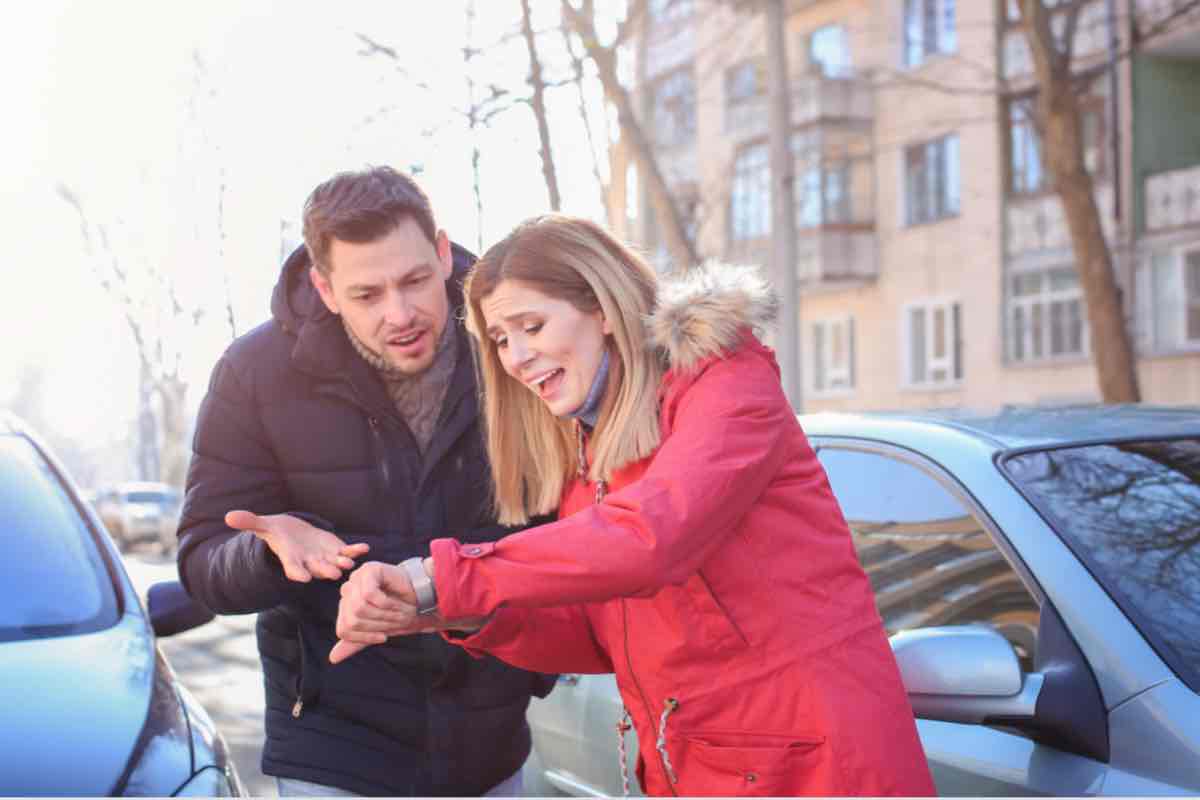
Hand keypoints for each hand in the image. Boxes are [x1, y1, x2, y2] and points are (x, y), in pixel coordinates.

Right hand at [225, 510, 368, 582]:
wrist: (293, 534)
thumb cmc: (277, 531)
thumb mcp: (263, 525)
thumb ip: (250, 522)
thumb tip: (228, 516)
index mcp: (291, 559)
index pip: (293, 569)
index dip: (297, 573)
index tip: (302, 578)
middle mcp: (309, 563)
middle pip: (317, 569)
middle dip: (325, 571)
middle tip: (334, 573)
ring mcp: (324, 558)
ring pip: (335, 563)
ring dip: (343, 563)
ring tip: (350, 561)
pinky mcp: (336, 550)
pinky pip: (348, 552)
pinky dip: (356, 551)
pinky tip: (364, 548)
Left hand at [330, 561, 425, 663]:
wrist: (420, 595)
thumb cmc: (398, 611)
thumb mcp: (375, 630)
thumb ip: (356, 642)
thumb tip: (332, 658)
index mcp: (346, 604)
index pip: (343, 629)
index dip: (363, 637)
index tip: (383, 637)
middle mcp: (348, 590)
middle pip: (351, 619)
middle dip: (376, 625)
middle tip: (395, 622)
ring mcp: (357, 578)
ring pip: (359, 607)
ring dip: (383, 615)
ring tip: (398, 613)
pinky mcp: (369, 569)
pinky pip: (369, 594)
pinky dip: (385, 603)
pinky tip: (395, 603)